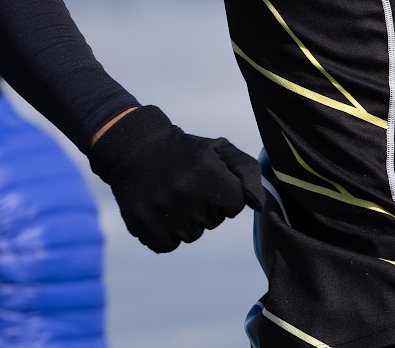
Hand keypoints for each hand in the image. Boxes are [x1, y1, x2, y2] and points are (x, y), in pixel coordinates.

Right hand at [87, 105, 264, 252]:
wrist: (136, 148)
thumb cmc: (187, 153)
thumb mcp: (220, 151)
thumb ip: (247, 173)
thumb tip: (258, 205)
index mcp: (207, 170)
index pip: (235, 205)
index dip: (226, 195)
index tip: (210, 182)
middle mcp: (185, 190)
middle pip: (213, 221)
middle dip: (206, 207)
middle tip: (188, 186)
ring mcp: (162, 209)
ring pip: (191, 235)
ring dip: (186, 221)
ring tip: (173, 197)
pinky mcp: (143, 224)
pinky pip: (168, 245)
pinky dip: (166, 233)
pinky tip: (161, 211)